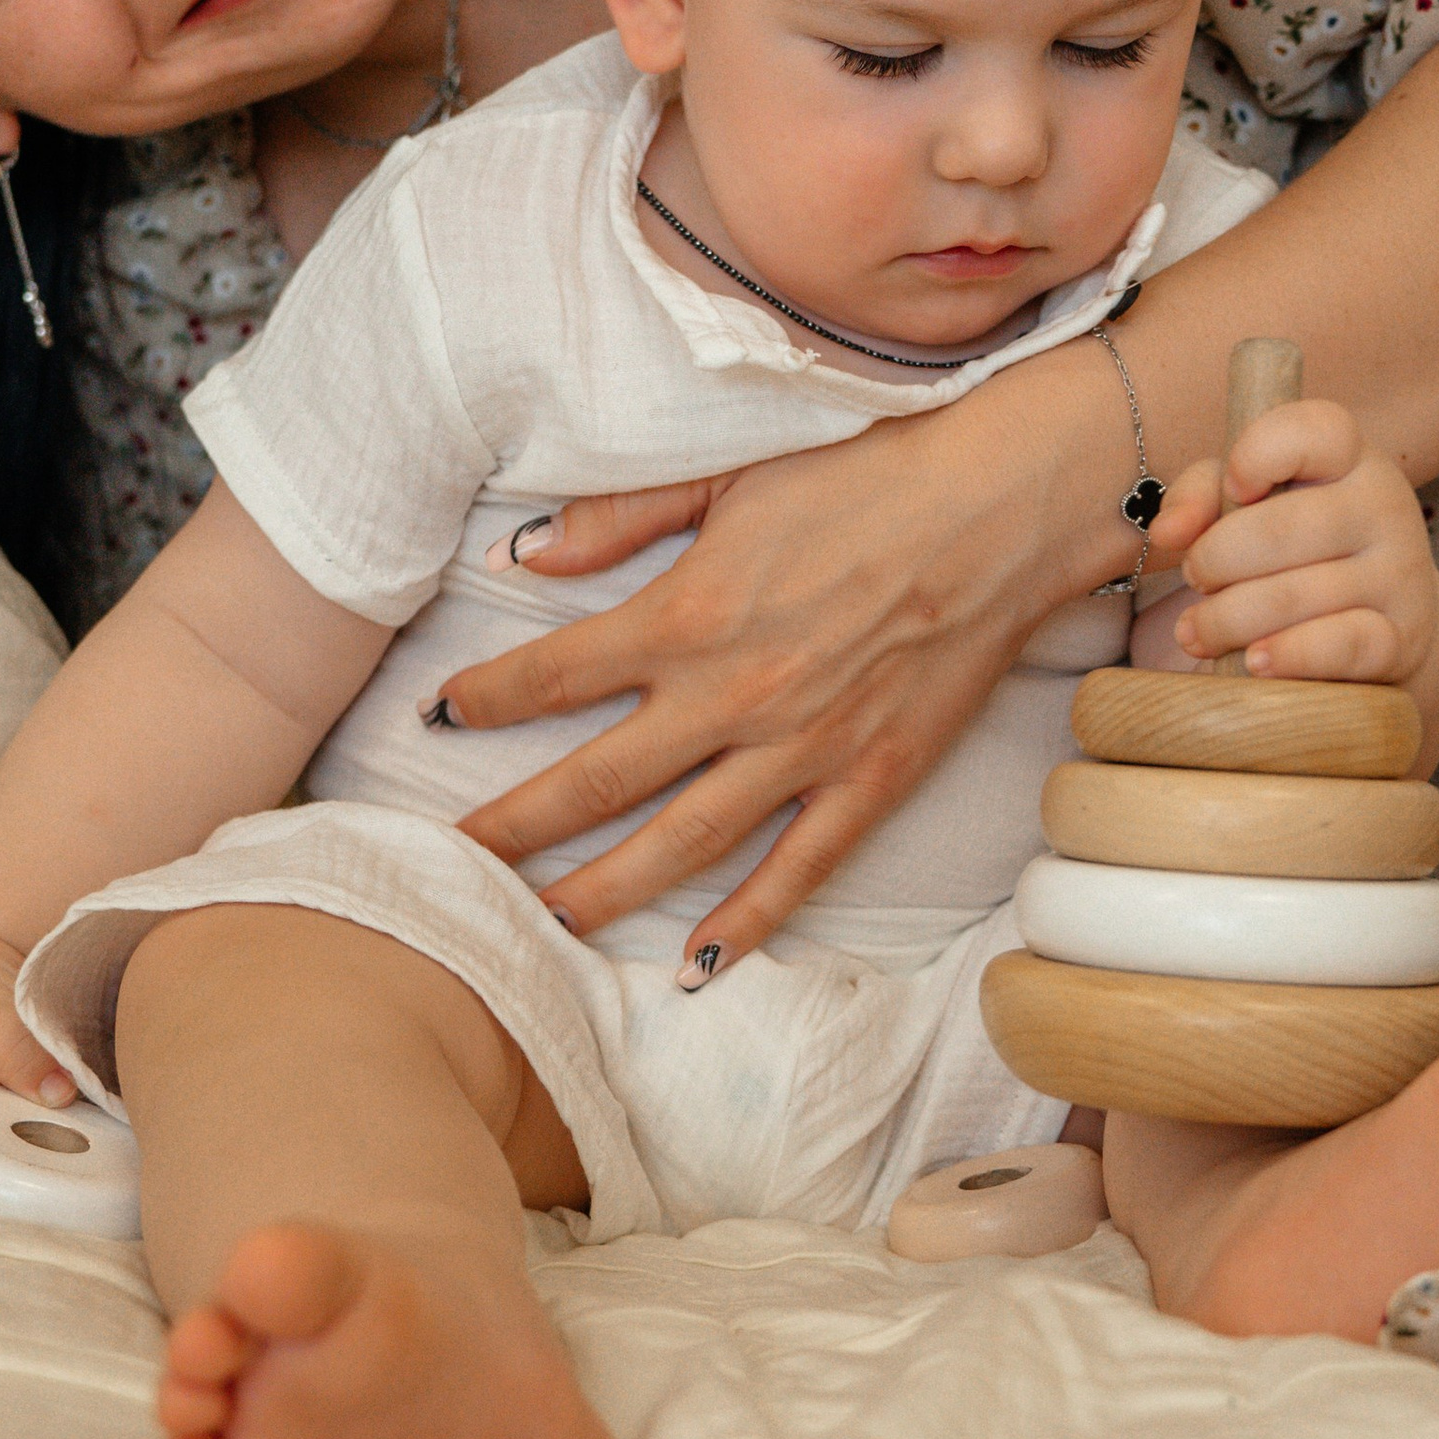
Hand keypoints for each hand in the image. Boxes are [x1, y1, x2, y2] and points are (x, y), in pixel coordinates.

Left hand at [435, 349, 1135, 961]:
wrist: (1003, 505)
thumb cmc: (865, 472)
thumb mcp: (728, 471)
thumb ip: (619, 519)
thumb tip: (522, 556)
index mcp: (688, 614)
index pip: (553, 674)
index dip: (483, 701)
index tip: (435, 719)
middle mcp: (734, 696)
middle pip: (595, 783)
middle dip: (512, 829)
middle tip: (449, 866)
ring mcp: (804, 750)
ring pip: (681, 845)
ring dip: (603, 892)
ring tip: (539, 926)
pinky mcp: (871, 780)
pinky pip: (797, 869)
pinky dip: (746, 924)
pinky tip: (695, 966)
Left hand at [1144, 396, 1438, 726]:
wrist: (1385, 625)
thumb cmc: (1298, 551)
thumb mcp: (1247, 504)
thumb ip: (1201, 496)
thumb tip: (1167, 531)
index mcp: (1350, 458)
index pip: (1316, 430)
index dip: (1258, 455)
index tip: (1234, 489)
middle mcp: (1384, 505)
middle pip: (1280, 529)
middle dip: (1214, 562)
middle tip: (1195, 578)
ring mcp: (1400, 572)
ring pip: (1293, 596)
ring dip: (1226, 620)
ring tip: (1198, 633)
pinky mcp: (1403, 637)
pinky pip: (1338, 645)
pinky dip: (1287, 656)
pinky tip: (1254, 662)